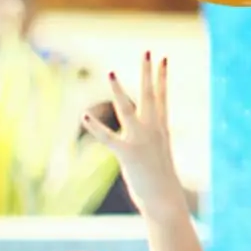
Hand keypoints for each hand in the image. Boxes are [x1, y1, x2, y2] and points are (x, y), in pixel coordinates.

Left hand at [80, 54, 185, 215]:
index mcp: (161, 129)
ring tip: (111, 73)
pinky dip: (95, 128)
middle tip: (147, 51)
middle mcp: (153, 130)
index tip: (163, 58)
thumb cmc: (161, 182)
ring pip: (128, 110)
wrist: (165, 200)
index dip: (162, 77)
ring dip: (119, 91)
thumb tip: (147, 142)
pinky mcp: (128, 154)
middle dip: (148, 73)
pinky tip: (84, 116)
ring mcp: (141, 140)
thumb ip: (151, 143)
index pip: (163, 97)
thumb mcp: (158, 156)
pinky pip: (108, 138)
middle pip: (150, 95)